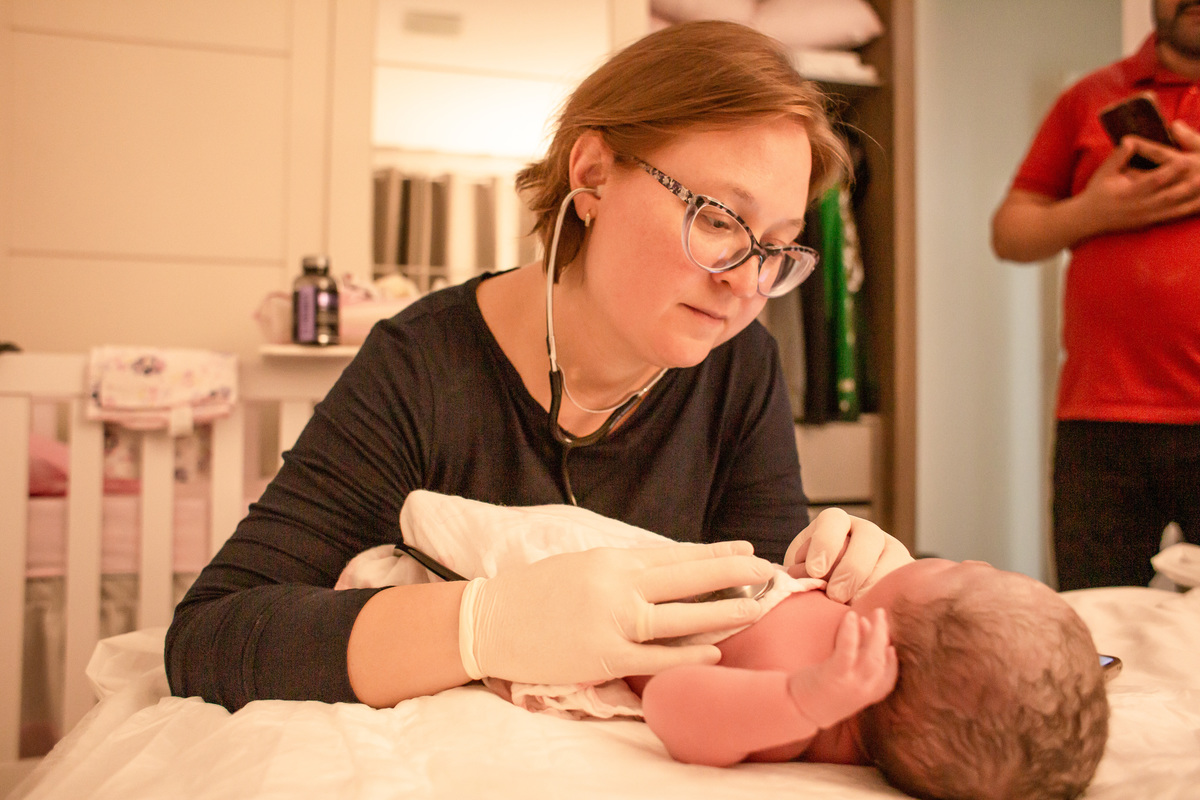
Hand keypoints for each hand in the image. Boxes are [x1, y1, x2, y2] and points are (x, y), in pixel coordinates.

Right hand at [458, 542, 773, 684]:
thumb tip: (669, 569)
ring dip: (723, 611)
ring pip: (680, 617)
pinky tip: (717, 650)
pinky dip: (688, 654)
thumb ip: (625, 568)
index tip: (746, 548)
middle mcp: (617, 585)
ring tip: (757, 607)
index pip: (676, 554)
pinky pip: (655, 656)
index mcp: (612, 559)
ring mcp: (612, 622)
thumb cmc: (535, 591)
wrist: (488, 621)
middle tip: (769, 570)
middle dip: (733, 573)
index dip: (715, 552)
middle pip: (688, 578)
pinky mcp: (603, 657)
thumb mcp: (583, 564)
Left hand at [784, 508, 913, 602]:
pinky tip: (874, 612)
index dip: (824, 543)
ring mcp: (891, 550)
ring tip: (855, 608)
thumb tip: (804, 583)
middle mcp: (866, 531)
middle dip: (851, 569)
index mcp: (835, 523)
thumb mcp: (803, 574)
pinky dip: (889, 597)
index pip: (833, 520)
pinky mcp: (906, 573)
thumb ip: (802, 573)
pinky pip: (904, 581)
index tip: (815, 571)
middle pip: (868, 538)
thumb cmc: (813, 584)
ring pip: (891, 559)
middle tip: (836, 596)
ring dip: (872, 586)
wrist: (837, 600)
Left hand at [786, 608, 896, 728]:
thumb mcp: (842, 683)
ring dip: (876, 631)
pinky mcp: (835, 676)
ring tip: (876, 612)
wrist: (794, 710)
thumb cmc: (817, 694)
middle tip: (881, 615)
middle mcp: (863, 692)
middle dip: (884, 635)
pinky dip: (851, 632)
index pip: (888, 678)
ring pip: (872, 655)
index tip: (890, 646)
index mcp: (867, 696)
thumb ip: (855, 664)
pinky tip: (851, 617)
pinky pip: (847, 650)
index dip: (892, 661)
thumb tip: (864, 630)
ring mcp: (851, 684)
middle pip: (881, 660)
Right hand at [1079, 119, 1199, 232]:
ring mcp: (1145, 216)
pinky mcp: (1148, 223)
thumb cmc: (1096, 193)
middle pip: (1169, 196)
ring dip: (1191, 200)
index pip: (1154, 180)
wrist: (1087, 220)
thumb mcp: (1104, 173)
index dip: (1171, 170)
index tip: (1187, 160)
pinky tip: (1197, 205)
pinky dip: (1185, 211)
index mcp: (1127, 192)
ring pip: (1173, 208)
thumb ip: (1119, 157)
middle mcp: (1139, 206)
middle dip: (1189, 186)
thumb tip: (1130, 140)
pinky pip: (1171, 217)